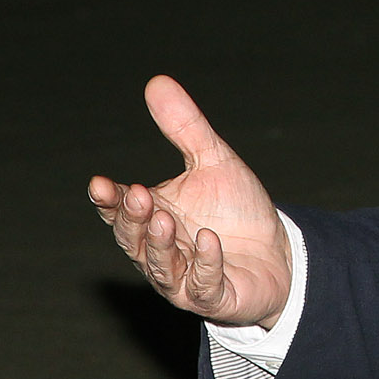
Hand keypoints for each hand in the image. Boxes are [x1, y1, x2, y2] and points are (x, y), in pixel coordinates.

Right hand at [87, 75, 292, 328]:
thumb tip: (157, 81)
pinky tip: (209, 241)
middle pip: (133, 238)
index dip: (108, 199)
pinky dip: (205, 264)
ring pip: (161, 266)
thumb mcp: (213, 161)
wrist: (278, 252)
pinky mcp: (213, 297)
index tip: (99, 183)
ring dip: (160, 244)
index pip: (120, 209)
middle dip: (133, 219)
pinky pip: (203, 285)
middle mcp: (161, 250)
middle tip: (137, 196)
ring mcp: (185, 278)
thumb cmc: (236, 209)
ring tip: (164, 220)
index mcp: (154, 216)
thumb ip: (185, 128)